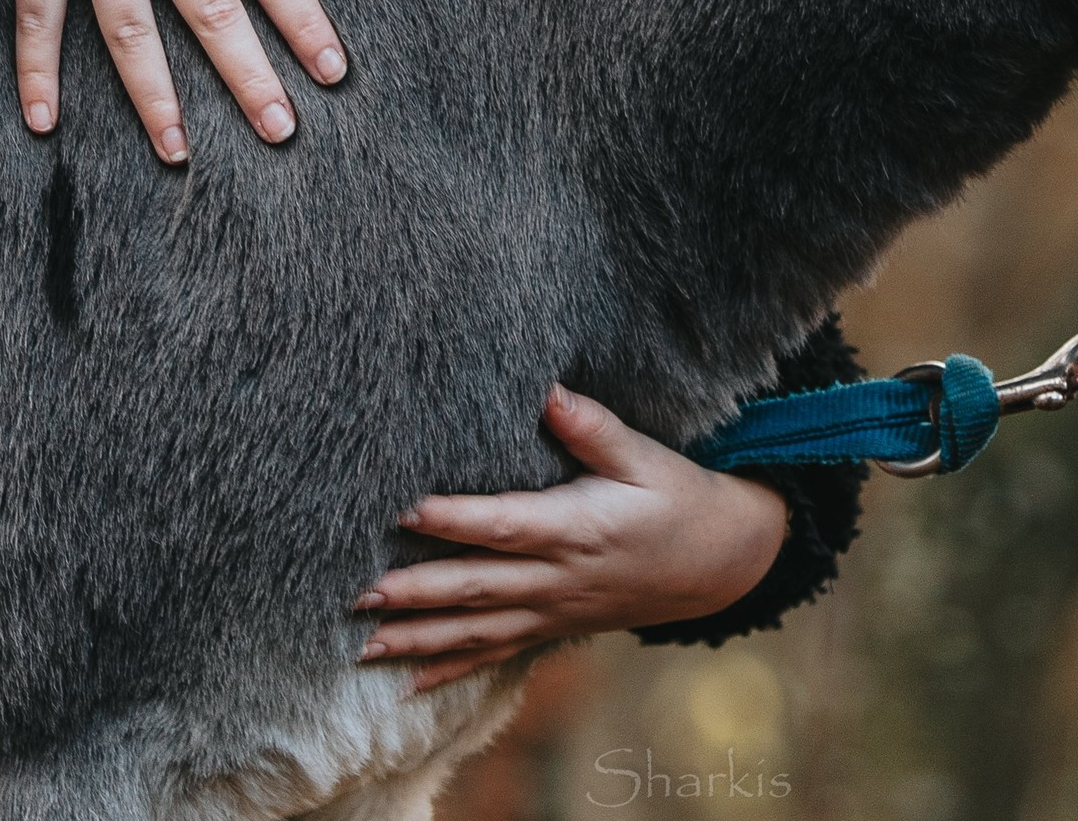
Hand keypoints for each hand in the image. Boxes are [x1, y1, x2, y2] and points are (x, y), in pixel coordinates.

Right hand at [0, 0, 344, 162]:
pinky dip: (36, 74)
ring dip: (156, 98)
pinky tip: (44, 125)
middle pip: (213, 14)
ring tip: (179, 152)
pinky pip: (36, 21)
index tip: (332, 73)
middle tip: (280, 132)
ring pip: (130, 35)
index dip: (305, 23)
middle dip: (250, 78)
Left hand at [354, 385, 790, 692]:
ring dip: (420, 639)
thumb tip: (548, 393)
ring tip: (365, 645)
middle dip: (415, 593)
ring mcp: (553, 610)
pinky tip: (408, 684)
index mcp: (576, 528)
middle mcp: (557, 578)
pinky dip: (451, 670)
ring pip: (477, 630)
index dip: (455, 518)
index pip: (504, 524)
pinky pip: (497, 654)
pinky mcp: (554, 627)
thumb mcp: (645, 455)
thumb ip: (594, 427)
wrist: (718, 561)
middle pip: (477, 587)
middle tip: (360, 594)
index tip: (405, 510)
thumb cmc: (676, 497)